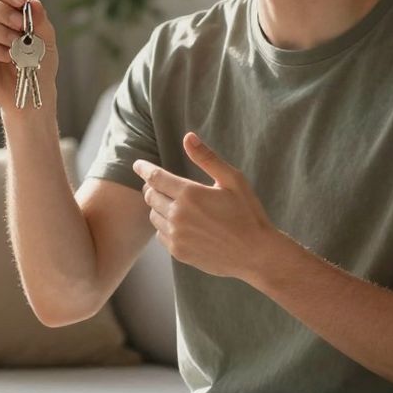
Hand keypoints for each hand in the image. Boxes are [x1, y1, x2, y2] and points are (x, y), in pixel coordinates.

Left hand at [135, 132, 278, 279]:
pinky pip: (160, 235)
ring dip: (158, 207)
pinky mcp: (178, 252)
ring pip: (153, 216)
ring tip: (176, 204)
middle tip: (161, 183)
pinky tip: (181, 224)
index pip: (154, 177)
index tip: (137, 164)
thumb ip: (207, 158)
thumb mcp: (232, 180)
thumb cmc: (248, 213)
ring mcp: (177, 236)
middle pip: (150, 195)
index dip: (143, 168)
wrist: (256, 255)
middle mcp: (178, 215)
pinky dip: (165, 226)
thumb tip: (187, 137)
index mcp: (189, 194)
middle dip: (153, 187)